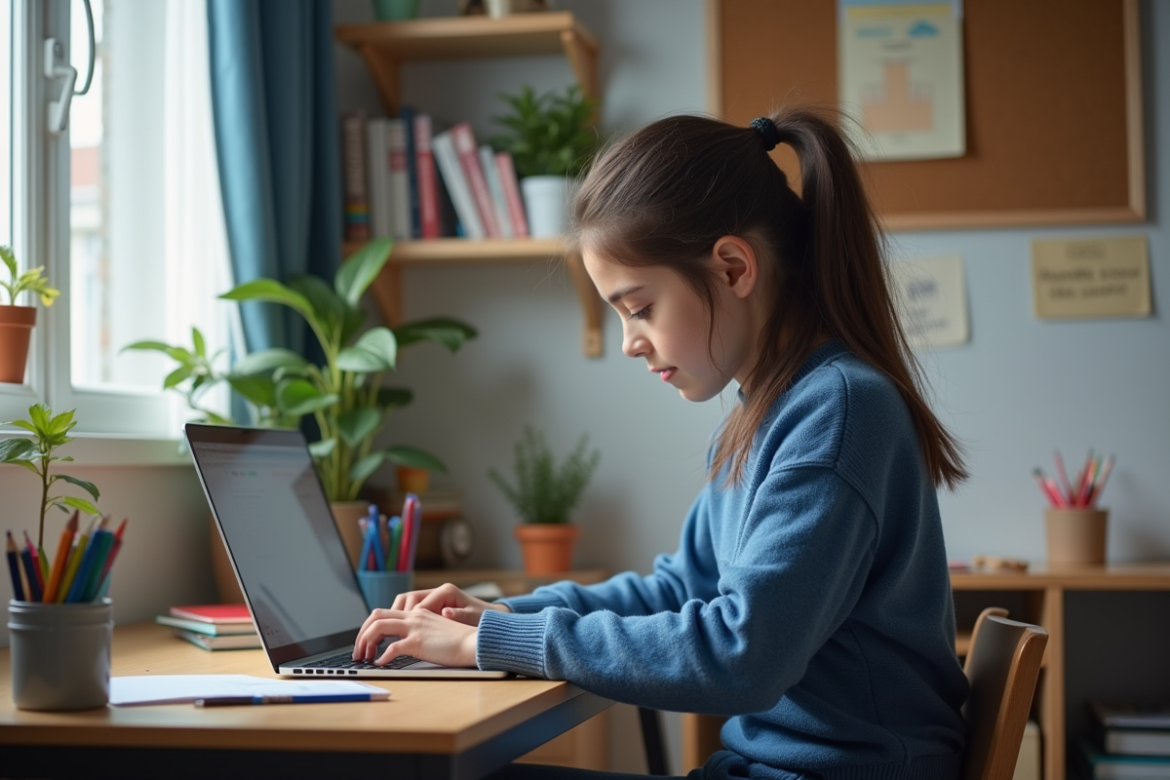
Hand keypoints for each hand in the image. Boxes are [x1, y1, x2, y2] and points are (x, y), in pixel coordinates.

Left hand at [352, 607, 477, 667]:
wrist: (474, 643)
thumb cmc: (460, 642)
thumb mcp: (436, 631)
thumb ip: (420, 632)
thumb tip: (403, 644)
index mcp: (418, 613)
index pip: (385, 613)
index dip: (370, 627)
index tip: (366, 642)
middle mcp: (414, 617)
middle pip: (376, 616)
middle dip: (361, 633)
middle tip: (358, 650)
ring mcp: (415, 628)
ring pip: (378, 627)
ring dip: (365, 642)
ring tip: (364, 657)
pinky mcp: (418, 642)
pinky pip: (391, 648)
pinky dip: (382, 657)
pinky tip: (380, 664)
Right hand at [391, 582, 510, 626]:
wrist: (489, 620)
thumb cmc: (482, 618)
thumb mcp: (473, 617)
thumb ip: (459, 615)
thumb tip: (446, 613)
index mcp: (446, 591)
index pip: (418, 602)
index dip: (409, 617)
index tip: (402, 631)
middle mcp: (437, 592)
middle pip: (406, 599)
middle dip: (394, 614)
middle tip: (384, 631)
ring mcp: (433, 600)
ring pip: (405, 604)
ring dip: (395, 617)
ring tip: (387, 633)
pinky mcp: (431, 608)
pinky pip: (410, 611)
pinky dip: (402, 620)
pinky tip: (397, 633)